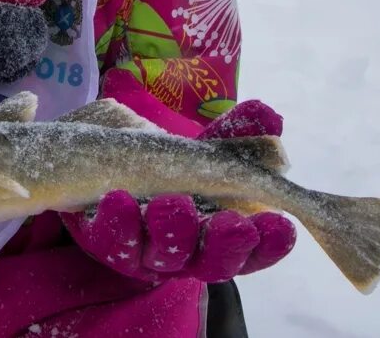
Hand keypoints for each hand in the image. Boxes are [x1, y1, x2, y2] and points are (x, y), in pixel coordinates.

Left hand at [60, 100, 295, 282]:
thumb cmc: (162, 166)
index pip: (251, 249)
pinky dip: (116, 221)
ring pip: (163, 255)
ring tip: (173, 203)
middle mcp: (186, 250)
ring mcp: (145, 252)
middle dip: (224, 241)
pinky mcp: (106, 243)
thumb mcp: (198, 149)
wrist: (97, 174)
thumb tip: (269, 117)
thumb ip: (234, 136)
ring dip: (171, 231)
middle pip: (211, 261)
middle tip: (233, 223)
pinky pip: (111, 241)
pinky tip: (118, 199)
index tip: (282, 225)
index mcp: (216, 232)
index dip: (268, 243)